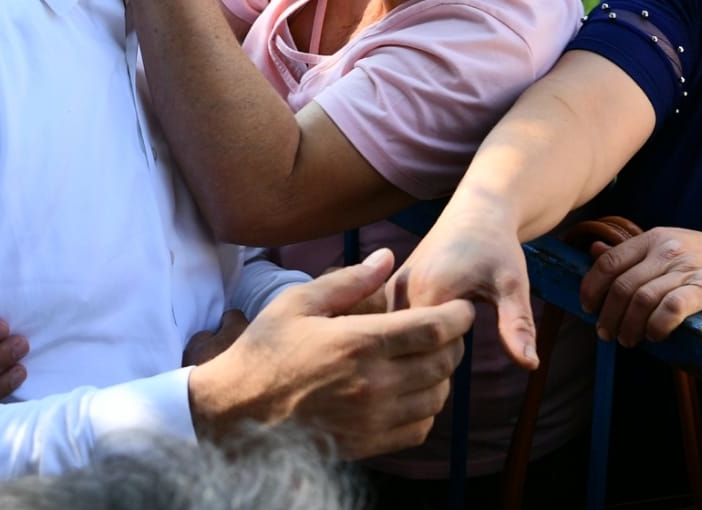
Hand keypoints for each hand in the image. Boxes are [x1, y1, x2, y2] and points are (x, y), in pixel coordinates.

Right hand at [189, 249, 473, 460]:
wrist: (239, 409)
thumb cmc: (267, 349)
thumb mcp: (299, 302)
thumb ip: (350, 280)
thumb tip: (388, 257)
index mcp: (359, 342)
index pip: (433, 330)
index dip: (458, 317)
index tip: (463, 308)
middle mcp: (373, 383)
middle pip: (443, 363)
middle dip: (455, 342)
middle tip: (446, 329)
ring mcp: (372, 418)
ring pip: (436, 396)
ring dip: (442, 375)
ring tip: (429, 358)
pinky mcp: (368, 443)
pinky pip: (419, 428)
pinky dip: (427, 409)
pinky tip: (412, 392)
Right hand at [391, 206, 538, 367]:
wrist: (476, 211)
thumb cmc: (497, 247)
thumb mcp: (512, 285)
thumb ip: (518, 326)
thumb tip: (531, 365)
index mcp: (427, 291)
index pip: (430, 351)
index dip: (454, 354)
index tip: (473, 327)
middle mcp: (400, 290)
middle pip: (412, 347)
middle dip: (436, 353)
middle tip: (464, 322)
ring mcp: (390, 289)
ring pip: (401, 340)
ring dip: (423, 345)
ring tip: (450, 322)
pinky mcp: (390, 289)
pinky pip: (396, 327)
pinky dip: (413, 335)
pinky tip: (435, 322)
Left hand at [579, 228, 701, 346]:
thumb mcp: (669, 247)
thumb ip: (632, 252)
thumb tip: (592, 250)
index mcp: (654, 237)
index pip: (609, 262)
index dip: (591, 287)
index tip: (587, 308)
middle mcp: (668, 249)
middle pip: (621, 285)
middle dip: (607, 315)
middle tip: (605, 334)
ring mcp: (688, 268)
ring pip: (641, 300)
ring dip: (628, 326)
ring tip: (627, 340)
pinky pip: (670, 310)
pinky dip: (657, 326)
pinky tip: (655, 336)